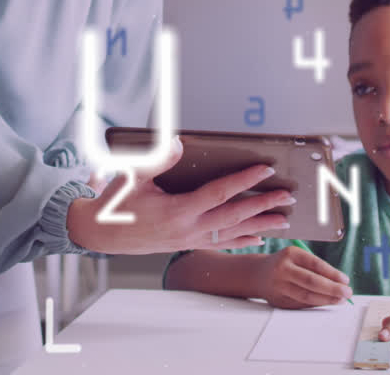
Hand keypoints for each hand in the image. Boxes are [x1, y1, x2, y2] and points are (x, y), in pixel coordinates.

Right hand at [67, 137, 292, 254]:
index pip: (219, 194)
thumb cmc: (117, 202)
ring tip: (284, 220)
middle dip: (264, 205)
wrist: (102, 233)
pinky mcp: (187, 245)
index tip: (265, 169)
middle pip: (234, 217)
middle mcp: (187, 230)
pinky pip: (221, 244)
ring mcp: (189, 241)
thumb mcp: (133, 176)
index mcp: (177, 211)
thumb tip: (178, 144)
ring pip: (232, 234)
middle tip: (287, 197)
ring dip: (260, 226)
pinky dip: (242, 240)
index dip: (244, 181)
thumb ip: (158, 159)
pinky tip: (258, 237)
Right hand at [251, 245, 352, 308]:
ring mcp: (279, 286)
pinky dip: (316, 304)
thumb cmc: (285, 264)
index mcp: (290, 254)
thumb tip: (340, 283)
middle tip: (347, 293)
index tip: (346, 281)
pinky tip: (326, 302)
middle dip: (332, 289)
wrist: (258, 274)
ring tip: (340, 300)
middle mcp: (282, 269)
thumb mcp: (296, 258)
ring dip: (326, 299)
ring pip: (306, 296)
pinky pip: (301, 304)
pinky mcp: (278, 300)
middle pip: (311, 282)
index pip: (315, 264)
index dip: (332, 273)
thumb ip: (315, 268)